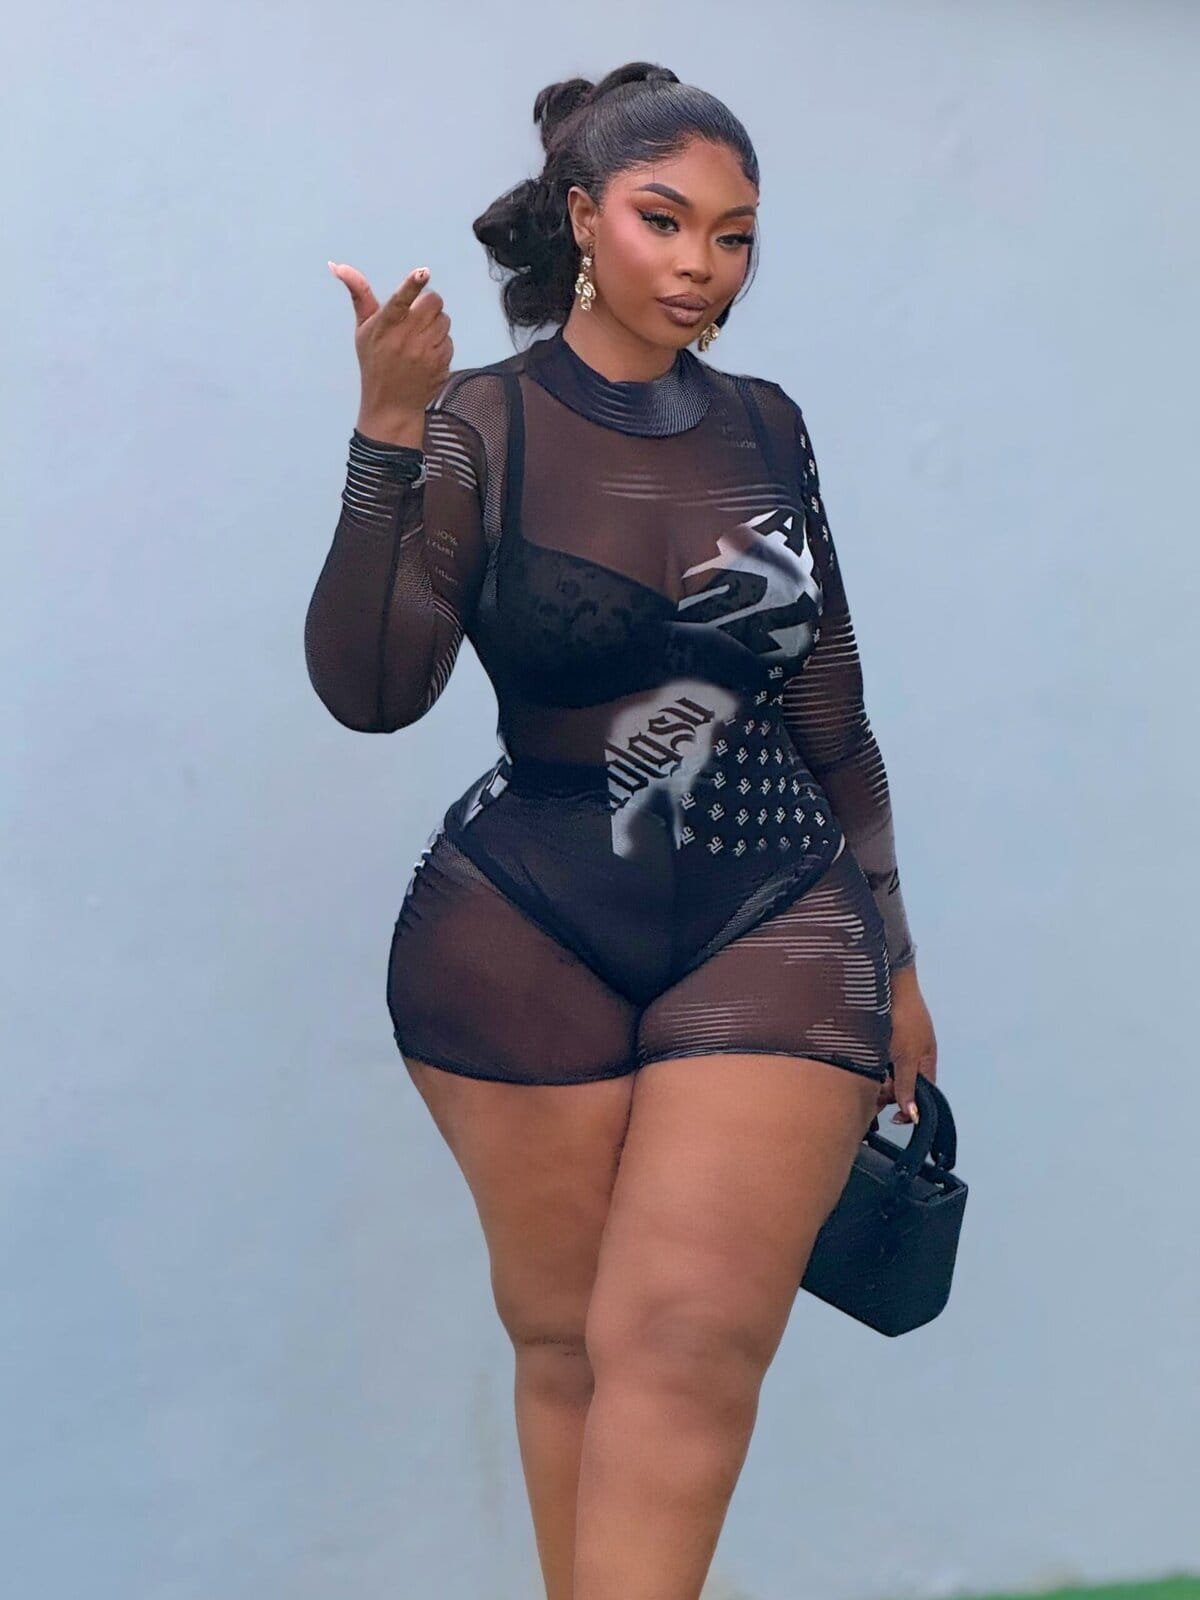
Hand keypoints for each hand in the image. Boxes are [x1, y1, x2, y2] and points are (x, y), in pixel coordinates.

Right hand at [327, 261, 453, 434]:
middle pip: (433, 302)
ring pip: (444, 320)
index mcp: (384, 327)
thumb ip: (359, 294)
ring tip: (418, 339)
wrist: (391, 406)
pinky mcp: (440, 365)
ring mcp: (424, 354)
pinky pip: (449, 341)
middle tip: (417, 317)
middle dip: (428, 304)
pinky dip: (440, 345)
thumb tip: (337, 265)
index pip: (400, 300)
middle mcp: (405, 340)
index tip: (423, 272)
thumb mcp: (363, 329)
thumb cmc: (375, 362)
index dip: (412, 285)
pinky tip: (425, 356)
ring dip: (435, 324)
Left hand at [873, 966, 936, 1128]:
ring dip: (874, 1079)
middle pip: (899, 1085)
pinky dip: (866, 1065)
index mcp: (924, 1061)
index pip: (920, 1094)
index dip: (907, 1106)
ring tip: (862, 1077)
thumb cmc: (903, 1015)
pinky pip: (871, 1060)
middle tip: (871, 1093)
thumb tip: (913, 1114)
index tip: (891, 1117)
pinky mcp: (876, 1038)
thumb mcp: (906, 1056)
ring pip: (883, 1073)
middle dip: (886, 1093)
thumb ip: (907, 1085)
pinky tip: (856, 1064)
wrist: (885, 980)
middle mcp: (910, 1055)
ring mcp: (893, 1045)